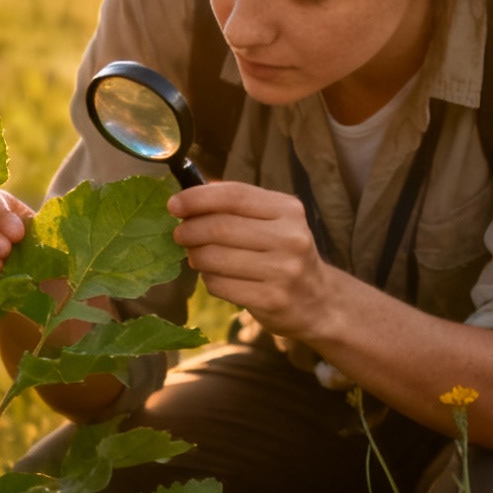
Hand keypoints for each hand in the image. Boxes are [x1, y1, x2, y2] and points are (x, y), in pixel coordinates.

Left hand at [169, 183, 335, 341]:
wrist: (318, 300)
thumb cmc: (283, 253)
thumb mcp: (273, 221)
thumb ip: (237, 205)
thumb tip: (191, 192)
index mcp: (288, 210)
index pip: (234, 195)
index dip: (198, 198)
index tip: (174, 205)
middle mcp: (290, 238)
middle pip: (220, 227)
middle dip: (189, 230)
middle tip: (179, 234)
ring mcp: (283, 271)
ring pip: (214, 258)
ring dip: (195, 256)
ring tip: (196, 256)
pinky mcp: (271, 299)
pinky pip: (219, 285)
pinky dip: (208, 279)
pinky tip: (214, 276)